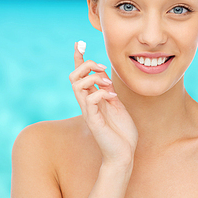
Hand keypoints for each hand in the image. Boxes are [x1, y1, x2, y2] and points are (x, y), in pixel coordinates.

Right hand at [69, 42, 137, 165]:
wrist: (124, 154)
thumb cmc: (121, 131)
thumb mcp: (116, 103)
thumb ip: (107, 89)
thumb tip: (101, 73)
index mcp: (92, 97)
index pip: (80, 74)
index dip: (78, 58)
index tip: (79, 43)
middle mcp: (86, 102)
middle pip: (73, 76)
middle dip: (86, 65)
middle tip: (102, 67)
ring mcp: (88, 111)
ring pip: (77, 85)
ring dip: (93, 78)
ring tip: (108, 83)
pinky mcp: (93, 121)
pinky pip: (90, 100)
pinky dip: (101, 93)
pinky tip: (113, 97)